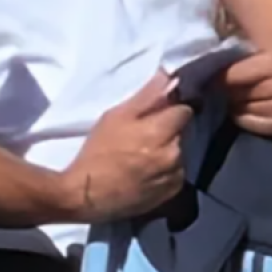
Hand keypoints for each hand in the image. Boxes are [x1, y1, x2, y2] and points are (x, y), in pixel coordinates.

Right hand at [62, 71, 191, 222]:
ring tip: (143, 156)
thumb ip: (145, 97)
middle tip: (143, 135)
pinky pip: (176, 174)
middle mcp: (174, 154)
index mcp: (160, 132)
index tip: (157, 113)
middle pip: (181, 132)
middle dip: (168, 130)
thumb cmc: (97, 151)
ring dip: (167, 151)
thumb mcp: (114, 117)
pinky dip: (166, 171)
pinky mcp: (172, 194)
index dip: (170, 109)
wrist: (86, 195)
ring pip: (179, 153)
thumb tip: (168, 76)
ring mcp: (175, 176)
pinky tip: (146, 173)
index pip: (184, 111)